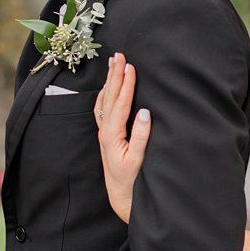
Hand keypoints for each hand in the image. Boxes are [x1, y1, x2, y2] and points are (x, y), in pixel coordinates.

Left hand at [95, 53, 150, 222]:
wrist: (121, 195)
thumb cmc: (132, 179)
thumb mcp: (139, 160)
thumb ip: (141, 136)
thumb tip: (145, 112)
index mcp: (113, 135)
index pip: (120, 103)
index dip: (126, 84)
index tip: (130, 66)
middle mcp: (105, 130)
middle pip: (109, 97)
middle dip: (115, 75)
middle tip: (119, 55)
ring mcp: (104, 132)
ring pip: (105, 100)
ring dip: (110, 81)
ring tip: (113, 63)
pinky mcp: (107, 134)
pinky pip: (103, 108)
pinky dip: (106, 93)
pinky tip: (108, 86)